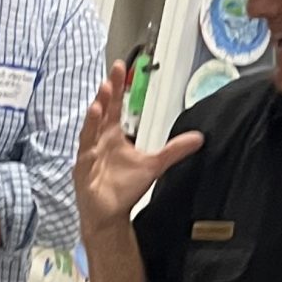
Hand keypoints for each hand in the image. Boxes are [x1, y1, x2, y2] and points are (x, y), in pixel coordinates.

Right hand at [73, 64, 203, 227]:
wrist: (111, 215)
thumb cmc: (125, 189)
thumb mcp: (154, 165)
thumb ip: (174, 150)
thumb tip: (198, 139)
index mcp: (112, 134)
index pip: (115, 105)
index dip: (118, 87)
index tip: (120, 67)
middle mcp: (99, 140)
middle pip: (101, 111)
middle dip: (106, 94)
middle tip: (112, 75)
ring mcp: (89, 154)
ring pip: (90, 131)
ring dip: (94, 117)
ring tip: (100, 100)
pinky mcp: (83, 171)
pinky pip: (84, 157)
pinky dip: (87, 147)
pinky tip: (91, 139)